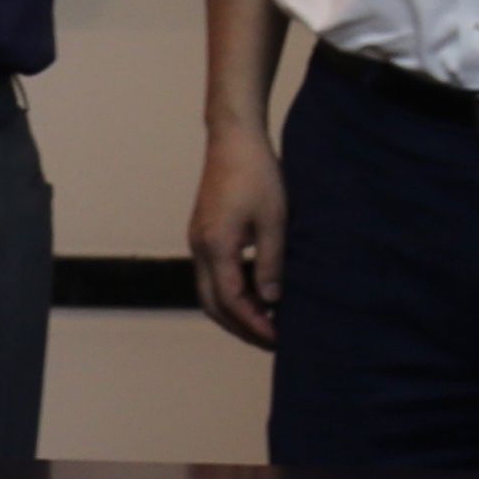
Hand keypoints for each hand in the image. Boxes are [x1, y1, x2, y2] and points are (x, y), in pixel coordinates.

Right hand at [187, 128, 287, 348]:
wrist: (234, 138)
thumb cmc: (257, 174)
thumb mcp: (273, 221)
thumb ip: (270, 263)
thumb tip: (272, 301)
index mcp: (215, 245)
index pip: (231, 301)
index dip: (255, 324)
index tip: (280, 339)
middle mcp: (200, 246)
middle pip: (212, 304)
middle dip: (240, 327)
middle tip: (272, 341)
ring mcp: (198, 239)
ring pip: (209, 291)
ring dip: (235, 311)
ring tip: (267, 321)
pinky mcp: (204, 232)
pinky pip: (213, 274)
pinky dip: (232, 291)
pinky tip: (258, 292)